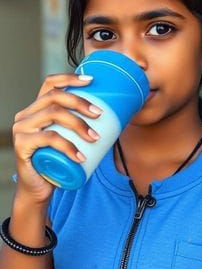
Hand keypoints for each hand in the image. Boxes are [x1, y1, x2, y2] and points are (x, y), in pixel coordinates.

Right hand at [12, 74, 101, 205]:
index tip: (91, 81)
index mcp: (36, 110)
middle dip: (80, 102)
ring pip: (53, 114)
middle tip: (99, 114)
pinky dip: (68, 147)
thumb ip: (80, 130)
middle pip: (54, 97)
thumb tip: (113, 120)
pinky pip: (48, 139)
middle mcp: (26, 115)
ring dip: (78, 124)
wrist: (39, 190)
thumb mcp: (69, 142)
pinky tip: (80, 157)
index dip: (69, 78)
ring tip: (95, 137)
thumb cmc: (57, 165)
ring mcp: (21, 129)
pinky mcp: (22, 145)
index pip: (50, 84)